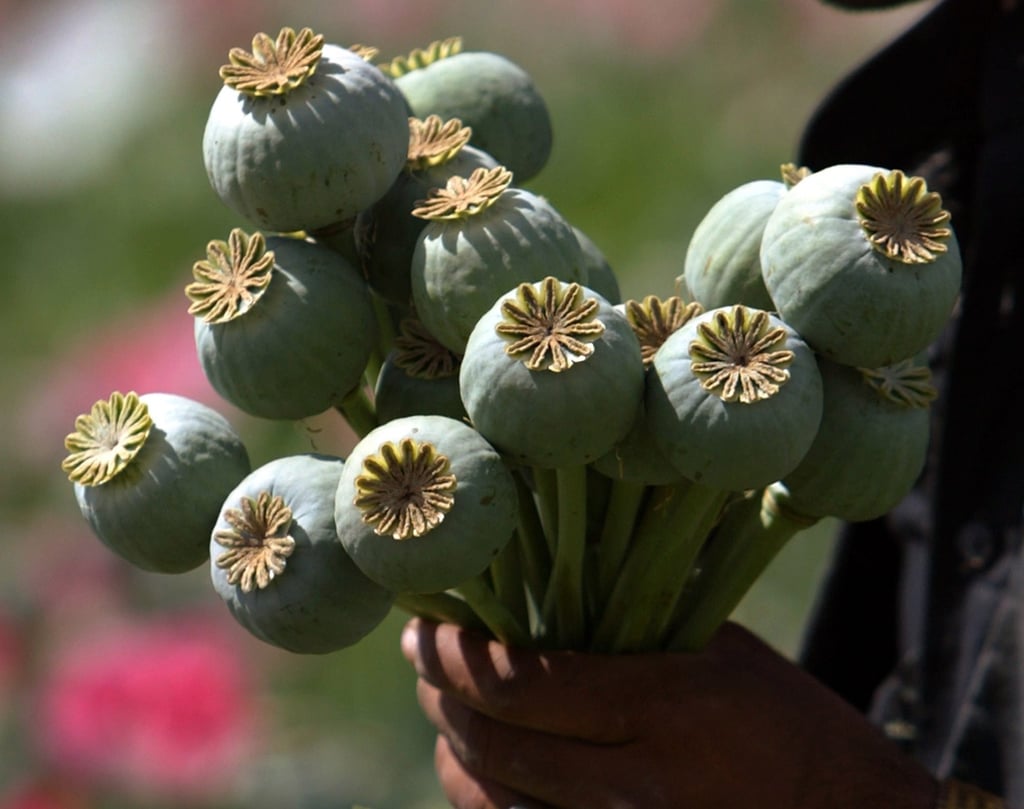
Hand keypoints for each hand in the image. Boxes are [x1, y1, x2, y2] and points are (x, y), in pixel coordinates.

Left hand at [401, 618, 938, 808]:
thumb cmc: (787, 722)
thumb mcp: (720, 652)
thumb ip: (631, 634)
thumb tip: (540, 610)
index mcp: (659, 705)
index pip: (518, 682)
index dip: (453, 656)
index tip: (422, 630)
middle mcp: (632, 780)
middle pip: (491, 743)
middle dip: (439, 698)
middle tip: (425, 662)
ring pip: (491, 802)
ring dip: (452, 752)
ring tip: (445, 712)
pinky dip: (485, 801)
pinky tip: (483, 767)